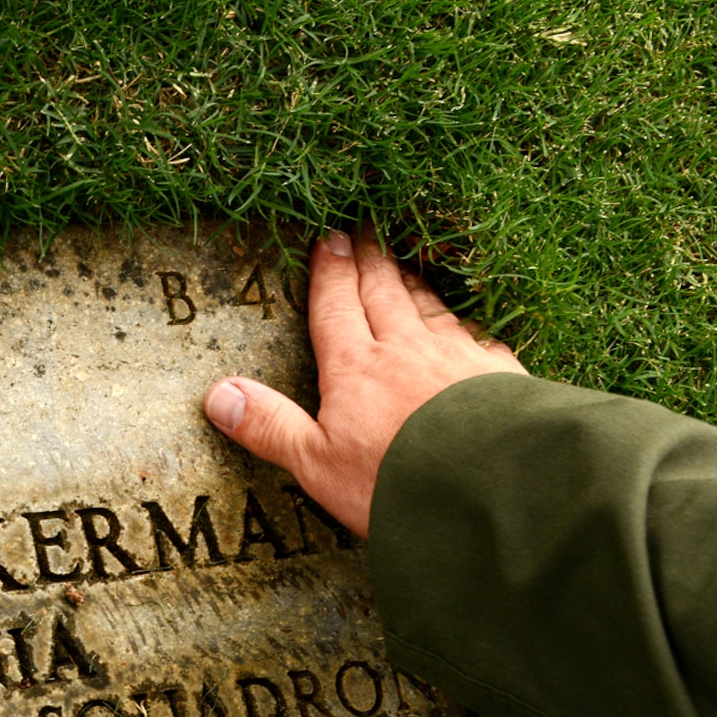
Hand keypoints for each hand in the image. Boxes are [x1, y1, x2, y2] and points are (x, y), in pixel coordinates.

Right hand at [203, 229, 525, 537]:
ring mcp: (456, 356)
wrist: (486, 485)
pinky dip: (465, 320)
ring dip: (412, 280)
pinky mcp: (498, 375)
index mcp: (355, 368)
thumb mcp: (315, 462)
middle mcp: (405, 349)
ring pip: (428, 305)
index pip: (336, 308)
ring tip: (403, 263)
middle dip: (369, 260)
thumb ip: (269, 426)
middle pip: (383, 293)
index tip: (328, 239)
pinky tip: (466, 323)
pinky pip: (476, 335)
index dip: (330, 271)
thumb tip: (217, 394)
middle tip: (363, 230)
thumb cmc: (393, 480)